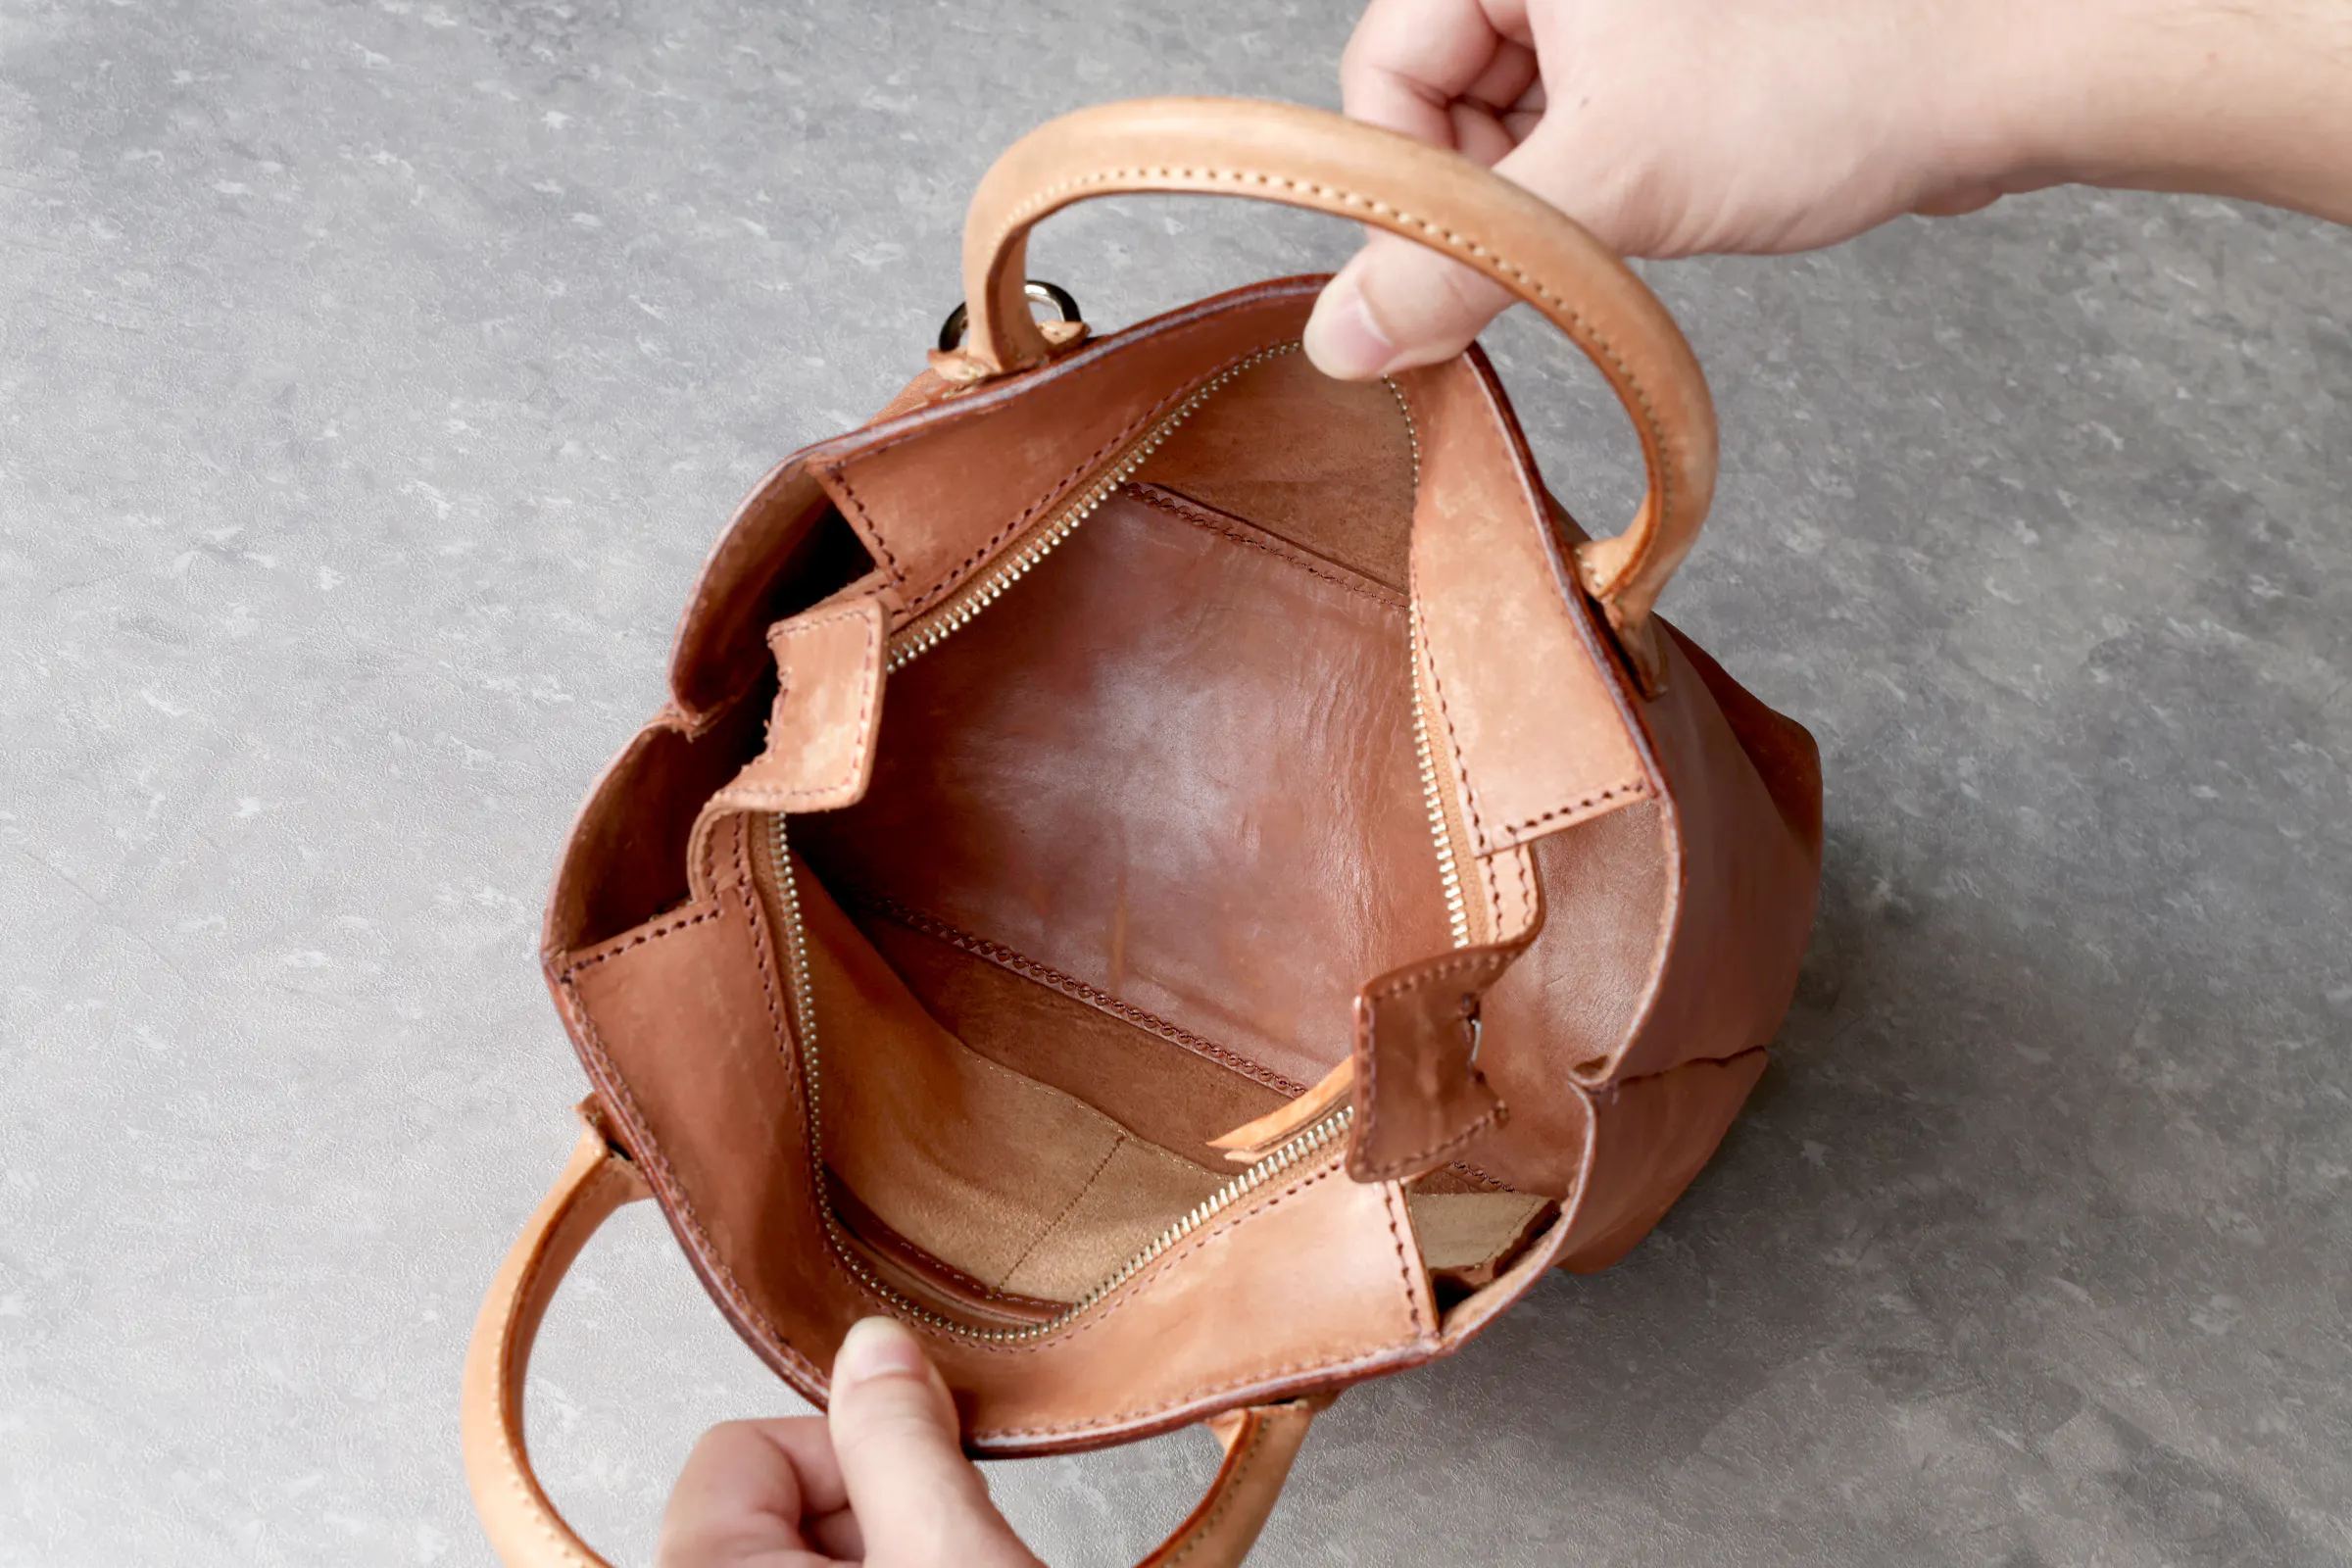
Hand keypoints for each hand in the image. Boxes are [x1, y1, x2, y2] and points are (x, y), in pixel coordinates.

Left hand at [657, 1317, 1041, 1567]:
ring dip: (882, 1556)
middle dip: (870, 1510)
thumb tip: (876, 1348)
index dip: (846, 1447)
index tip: (916, 1476)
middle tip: (941, 1551)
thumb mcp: (948, 1557)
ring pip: (798, 1557)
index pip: (740, 1447)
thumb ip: (901, 1439)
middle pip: (770, 1504)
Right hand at [1304, 0, 2351, 378]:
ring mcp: (1613, 7)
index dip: (1407, 184)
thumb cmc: (1825, 84)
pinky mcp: (1666, 47)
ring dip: (1547, 196)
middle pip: (1438, 96)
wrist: (1999, 69)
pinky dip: (1597, 184)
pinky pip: (1577, 125)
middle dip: (1489, 189)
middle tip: (1563, 239)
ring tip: (1631, 210)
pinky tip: (1657, 200)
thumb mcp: (1608, 188)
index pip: (1380, 70)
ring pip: (1508, 120)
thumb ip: (1457, 269)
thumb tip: (1342, 342)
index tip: (1454, 268)